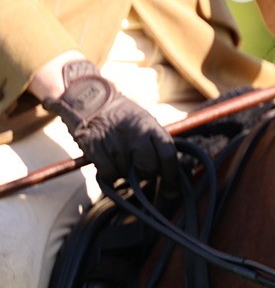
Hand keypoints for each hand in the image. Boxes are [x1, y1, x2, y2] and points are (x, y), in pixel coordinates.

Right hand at [41, 60, 178, 189]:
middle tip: (138, 168)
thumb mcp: (145, 121)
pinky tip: (107, 163)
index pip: (168, 155)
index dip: (171, 175)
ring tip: (118, 156)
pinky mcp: (96, 149)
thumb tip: (173, 172)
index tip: (171, 188)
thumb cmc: (121, 116)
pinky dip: (108, 175)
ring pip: (127, 174)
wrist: (89, 100)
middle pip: (149, 169)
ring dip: (124, 172)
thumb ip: (156, 142)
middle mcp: (136, 134)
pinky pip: (108, 175)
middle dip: (145, 174)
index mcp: (151, 126)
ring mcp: (116, 142)